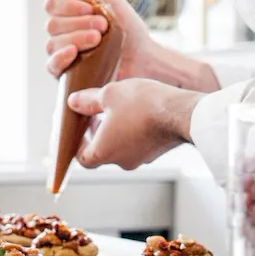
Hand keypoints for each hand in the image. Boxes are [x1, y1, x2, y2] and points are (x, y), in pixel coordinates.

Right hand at [43, 0, 219, 91]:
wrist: (144, 58)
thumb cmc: (128, 30)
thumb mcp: (108, 2)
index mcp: (70, 16)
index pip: (53, 5)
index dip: (67, 4)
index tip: (90, 7)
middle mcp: (63, 34)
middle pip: (53, 24)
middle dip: (78, 22)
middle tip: (102, 25)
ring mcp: (63, 54)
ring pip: (53, 42)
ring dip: (76, 37)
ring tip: (98, 39)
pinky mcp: (66, 74)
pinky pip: (51, 65)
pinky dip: (60, 56)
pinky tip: (74, 52)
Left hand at [67, 79, 203, 169]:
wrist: (181, 112)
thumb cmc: (143, 104)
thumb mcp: (109, 95)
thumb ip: (87, 101)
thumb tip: (73, 103)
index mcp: (104, 152)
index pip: (82, 158)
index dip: (78, 145)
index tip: (80, 128)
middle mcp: (121, 161)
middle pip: (102, 152)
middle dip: (97, 134)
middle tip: (97, 114)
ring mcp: (141, 158)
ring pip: (121, 147)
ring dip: (116, 132)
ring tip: (119, 109)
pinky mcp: (156, 152)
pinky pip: (138, 144)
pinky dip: (132, 132)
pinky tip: (138, 113)